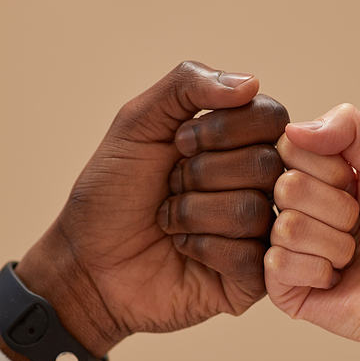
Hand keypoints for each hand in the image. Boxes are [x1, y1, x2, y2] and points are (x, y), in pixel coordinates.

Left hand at [15, 61, 286, 360]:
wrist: (88, 260)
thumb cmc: (112, 193)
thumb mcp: (138, 123)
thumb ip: (187, 86)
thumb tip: (250, 82)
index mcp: (242, 143)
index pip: (271, 118)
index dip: (224, 129)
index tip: (179, 142)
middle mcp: (259, 186)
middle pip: (266, 164)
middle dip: (200, 175)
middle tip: (169, 185)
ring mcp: (260, 233)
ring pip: (253, 211)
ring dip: (193, 213)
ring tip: (168, 220)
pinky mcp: (253, 278)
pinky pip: (249, 257)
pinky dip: (202, 248)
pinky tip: (183, 249)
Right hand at [265, 104, 359, 358]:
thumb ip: (347, 125)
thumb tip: (291, 128)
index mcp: (313, 175)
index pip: (289, 148)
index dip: (330, 168)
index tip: (357, 185)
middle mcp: (293, 208)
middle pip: (286, 187)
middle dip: (337, 208)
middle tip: (359, 225)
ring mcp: (286, 248)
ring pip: (287, 227)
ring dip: (335, 243)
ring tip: (352, 255)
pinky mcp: (283, 287)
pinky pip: (279, 263)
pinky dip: (319, 271)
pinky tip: (337, 279)